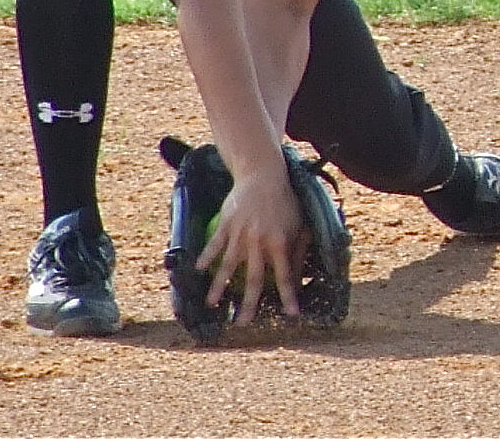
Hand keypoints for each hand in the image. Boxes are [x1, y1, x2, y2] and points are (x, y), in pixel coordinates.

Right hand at [195, 170, 306, 322]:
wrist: (263, 175)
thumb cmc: (285, 201)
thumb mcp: (300, 225)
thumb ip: (299, 251)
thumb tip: (297, 276)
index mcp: (280, 242)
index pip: (285, 275)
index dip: (288, 296)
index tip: (291, 315)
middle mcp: (259, 241)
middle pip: (254, 278)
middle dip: (248, 303)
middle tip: (242, 324)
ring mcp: (240, 233)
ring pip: (229, 265)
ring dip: (220, 287)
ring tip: (212, 305)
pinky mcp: (226, 223)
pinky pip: (214, 243)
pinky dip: (206, 256)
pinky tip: (199, 270)